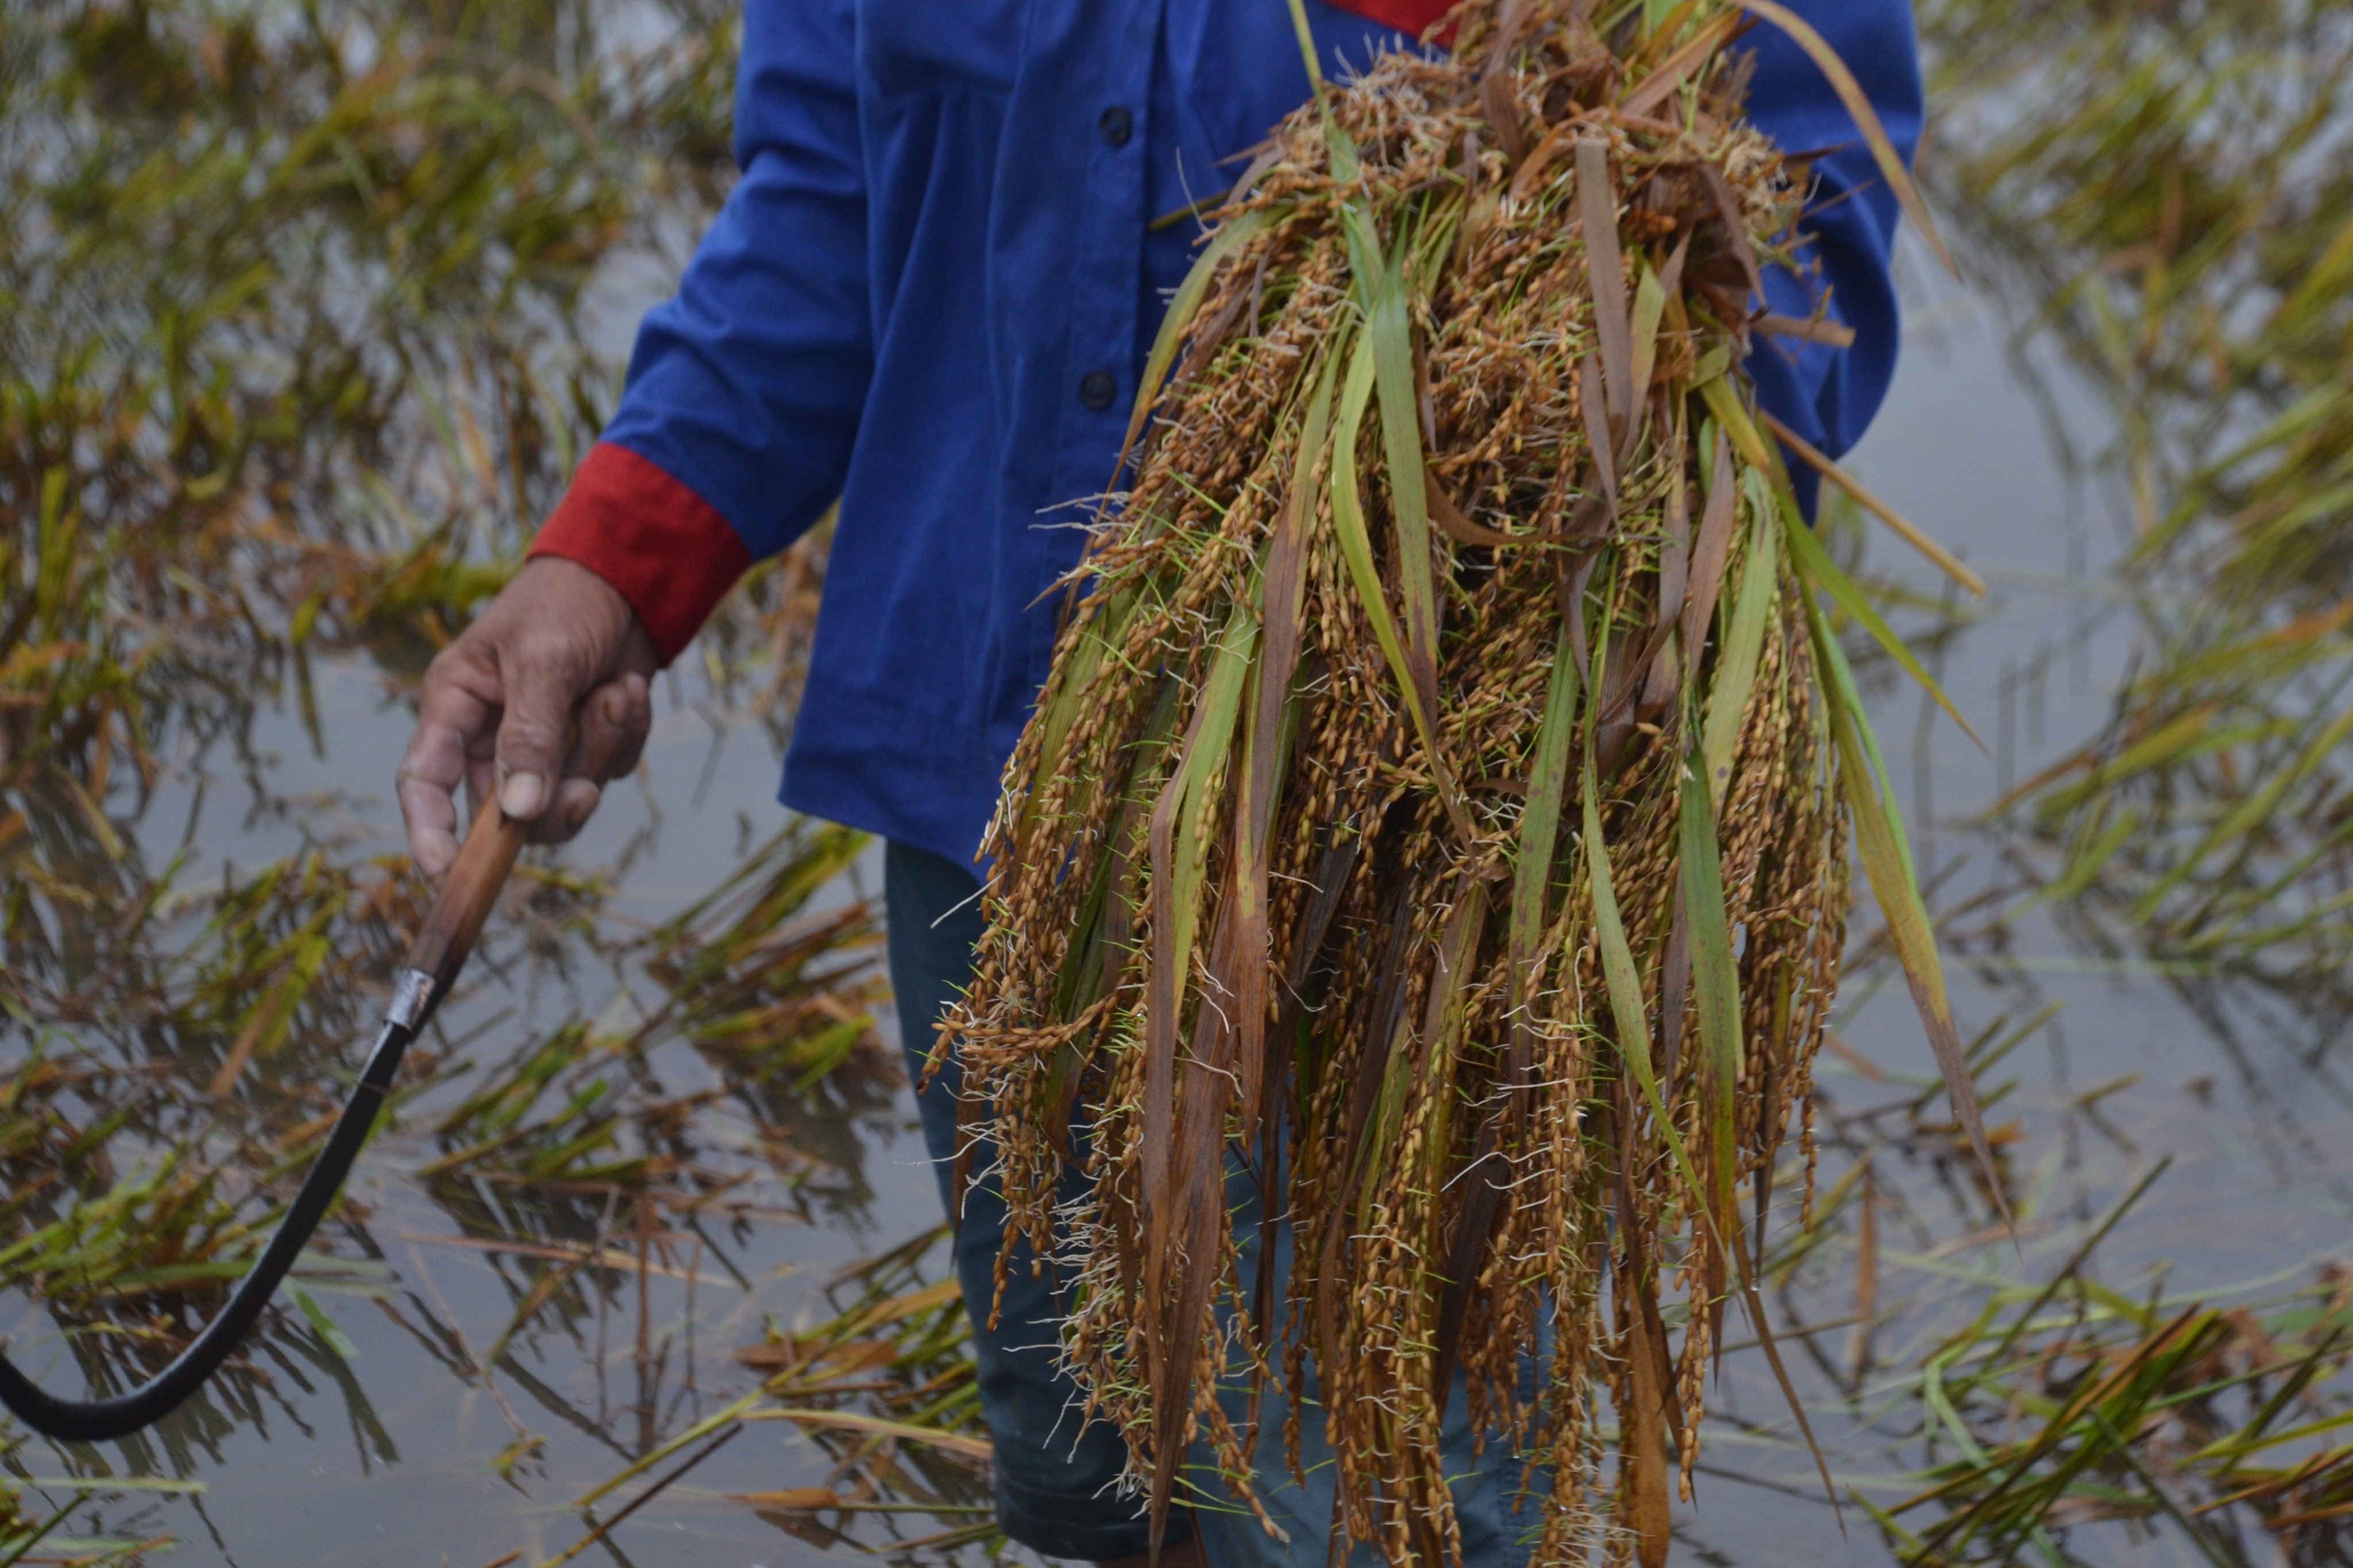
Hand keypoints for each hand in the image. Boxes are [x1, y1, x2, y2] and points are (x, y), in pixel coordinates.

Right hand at [398, 556, 659, 879]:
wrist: (628, 581)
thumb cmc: (566, 604)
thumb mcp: (543, 661)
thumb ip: (529, 735)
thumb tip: (517, 811)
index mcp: (456, 706)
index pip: (424, 784)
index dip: (429, 835)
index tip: (445, 874)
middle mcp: (491, 734)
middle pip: (507, 813)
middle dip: (553, 802)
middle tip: (584, 789)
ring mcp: (541, 744)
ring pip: (565, 797)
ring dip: (600, 750)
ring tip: (616, 692)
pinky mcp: (585, 743)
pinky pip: (607, 771)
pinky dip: (625, 736)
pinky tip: (628, 689)